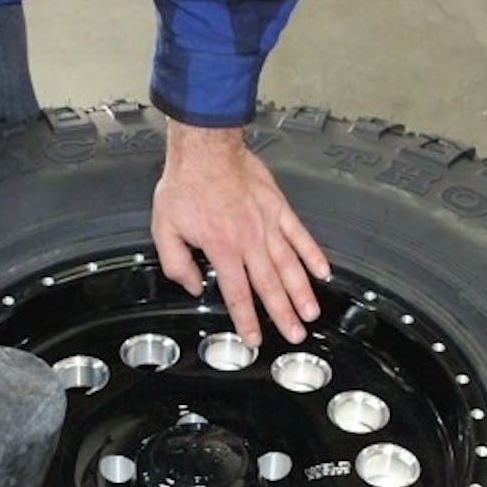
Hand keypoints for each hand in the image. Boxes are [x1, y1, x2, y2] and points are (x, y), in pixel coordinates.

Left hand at [152, 120, 330, 345]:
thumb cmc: (186, 184)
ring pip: (289, 265)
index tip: (253, 338)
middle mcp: (249, 239)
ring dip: (302, 292)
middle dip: (283, 314)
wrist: (206, 148)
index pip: (237, 293)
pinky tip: (322, 271)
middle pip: (270, 286)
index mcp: (222, 247)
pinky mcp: (279, 208)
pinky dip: (313, 254)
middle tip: (294, 334)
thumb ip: (177, 263)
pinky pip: (300, 235)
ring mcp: (268, 223)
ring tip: (311, 313)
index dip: (246, 320)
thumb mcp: (164, 229)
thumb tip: (193, 285)